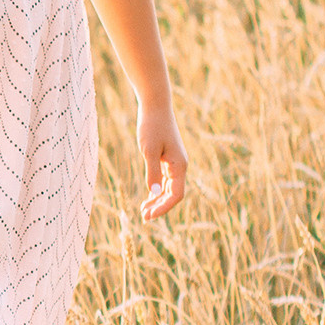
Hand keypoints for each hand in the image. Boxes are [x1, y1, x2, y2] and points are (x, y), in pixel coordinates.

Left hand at [138, 102, 186, 220]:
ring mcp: (175, 163)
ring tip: (143, 210)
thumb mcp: (149, 150)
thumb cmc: (151, 127)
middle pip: (173, 195)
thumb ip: (153, 172)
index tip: (149, 216)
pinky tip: (149, 197)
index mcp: (179, 166)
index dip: (163, 208)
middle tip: (143, 217)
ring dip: (158, 200)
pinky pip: (166, 180)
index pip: (176, 195)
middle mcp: (180, 166)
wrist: (155, 107)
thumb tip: (155, 193)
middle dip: (160, 207)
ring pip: (170, 189)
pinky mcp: (169, 159)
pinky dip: (158, 190)